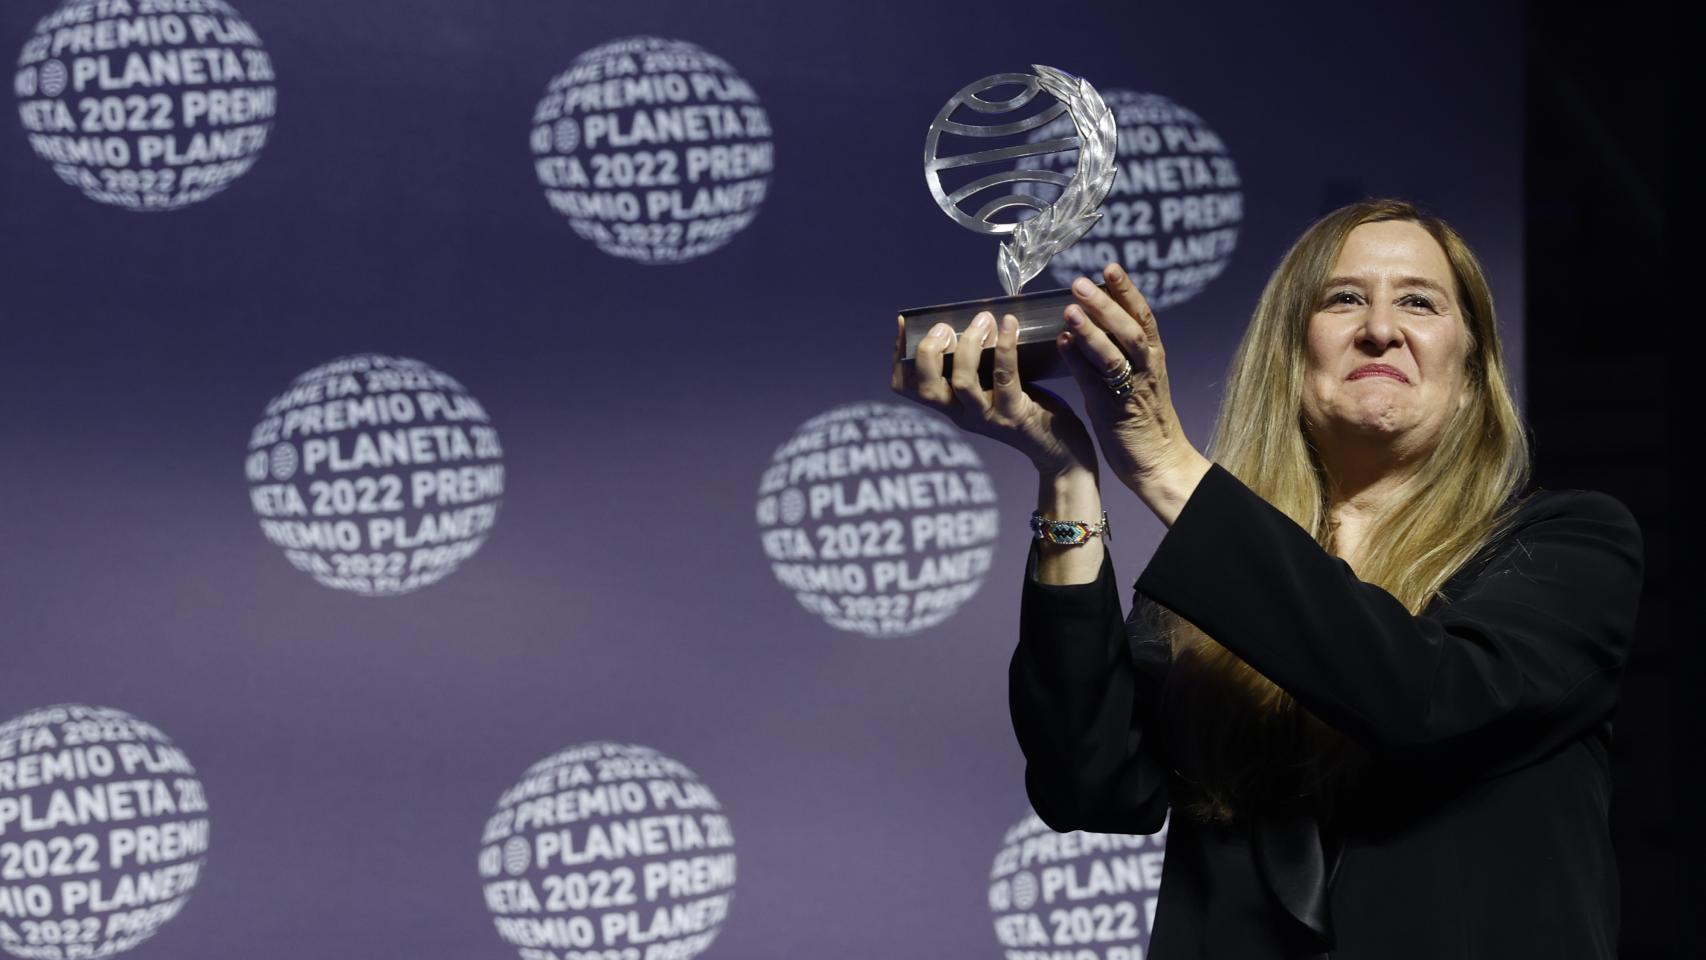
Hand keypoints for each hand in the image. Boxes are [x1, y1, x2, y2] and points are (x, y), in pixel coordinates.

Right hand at [890, 310, 1096, 476]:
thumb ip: (980, 363)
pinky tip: (1009, 324)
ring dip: (969, 346)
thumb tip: (977, 317)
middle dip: (928, 351)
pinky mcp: (1015, 415)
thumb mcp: (993, 387)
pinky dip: (1005, 347)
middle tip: (945, 327)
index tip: (905, 325)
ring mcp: (987, 417)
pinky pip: (1005, 378)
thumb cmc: (1028, 409)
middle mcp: (962, 414)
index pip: (908, 387)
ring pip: (962, 383)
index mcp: (951, 405)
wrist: (1060, 450)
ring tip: (983, 320)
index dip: (900, 355)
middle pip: (927, 388)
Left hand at [1057, 263, 1210, 510]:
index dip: (1127, 291)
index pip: (1143, 317)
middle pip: (1130, 330)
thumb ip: (1116, 352)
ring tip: (1069, 310)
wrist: (1158, 461)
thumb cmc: (1142, 417)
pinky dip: (1078, 362)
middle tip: (1079, 283)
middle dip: (1106, 304)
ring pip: (1115, 356)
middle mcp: (1147, 369)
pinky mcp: (1115, 413)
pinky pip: (1095, 383)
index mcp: (1154, 358)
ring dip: (1091, 331)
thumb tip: (1084, 329)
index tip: (1110, 267)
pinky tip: (1061, 343)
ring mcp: (1133, 391)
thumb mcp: (1136, 377)